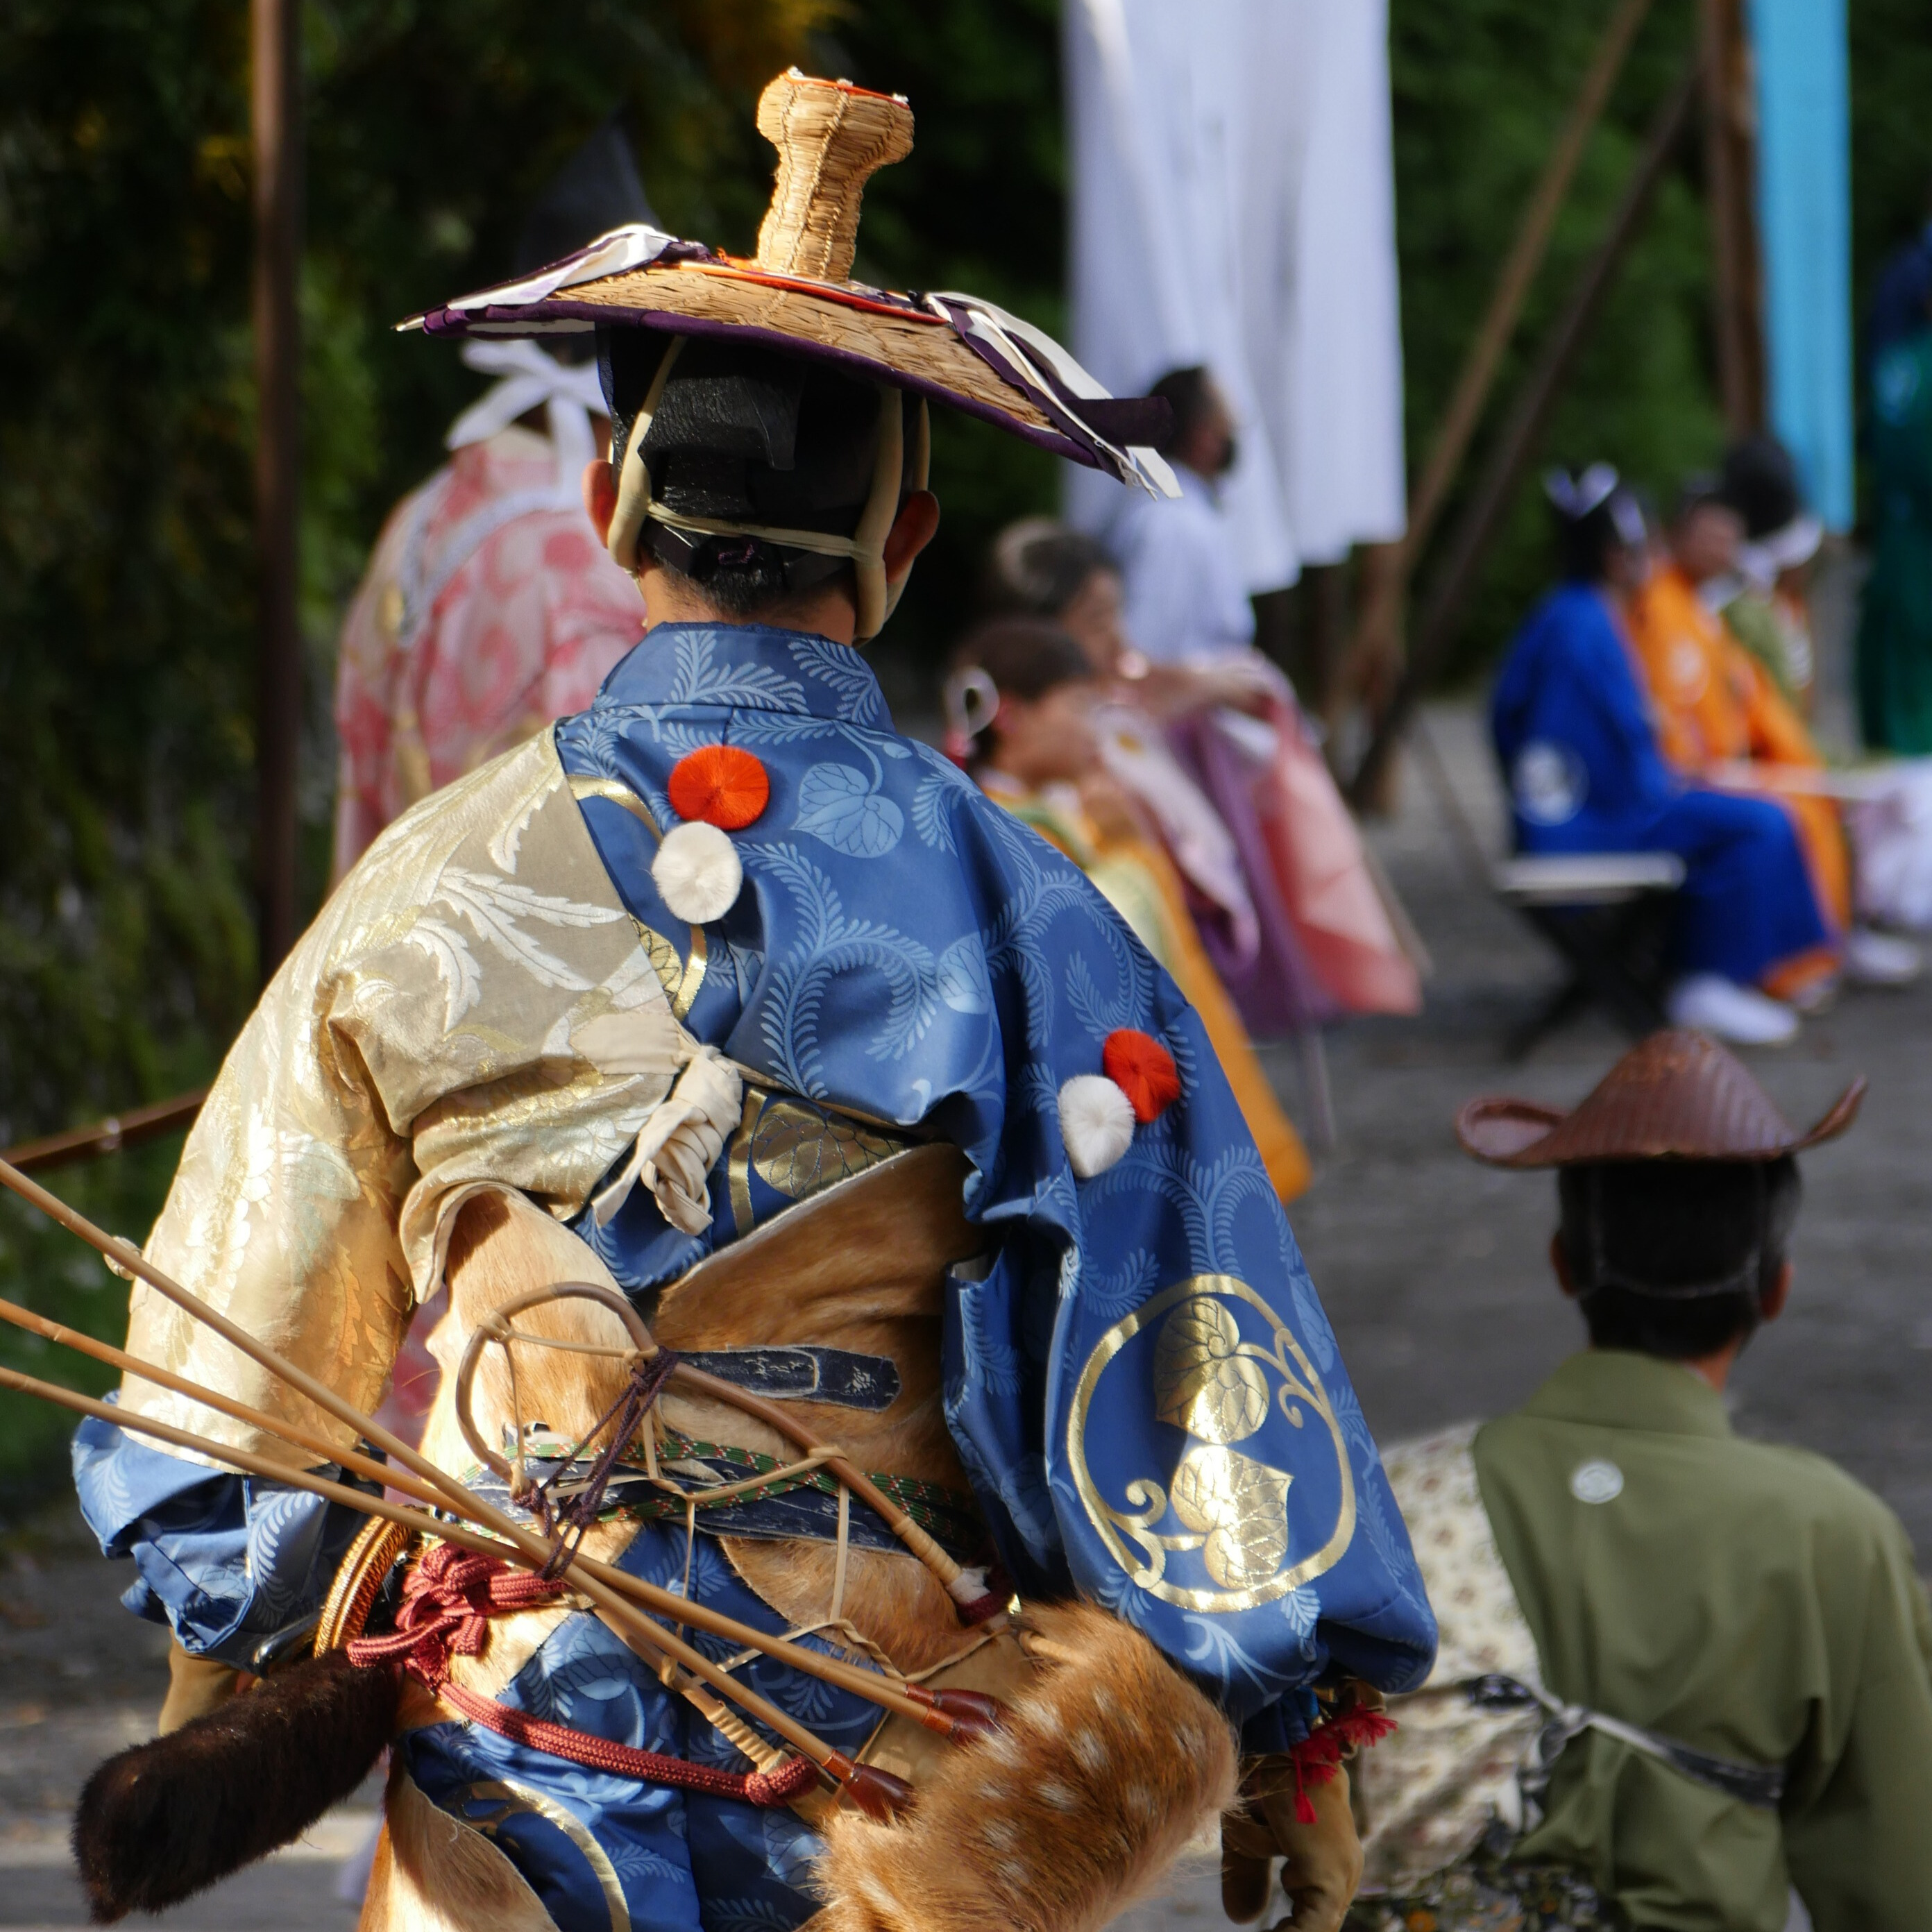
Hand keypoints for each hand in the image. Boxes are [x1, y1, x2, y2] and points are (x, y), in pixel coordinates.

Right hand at [1221, 1755, 1363, 1931]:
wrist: (1271, 1731)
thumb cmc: (1261, 1768)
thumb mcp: (1247, 1831)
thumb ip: (1247, 1875)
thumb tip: (1243, 1920)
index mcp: (1328, 1853)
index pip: (1316, 1912)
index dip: (1293, 1929)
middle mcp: (1343, 1863)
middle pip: (1317, 1921)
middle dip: (1293, 1930)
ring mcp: (1342, 1869)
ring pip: (1311, 1924)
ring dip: (1288, 1929)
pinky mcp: (1329, 1872)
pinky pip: (1313, 1928)